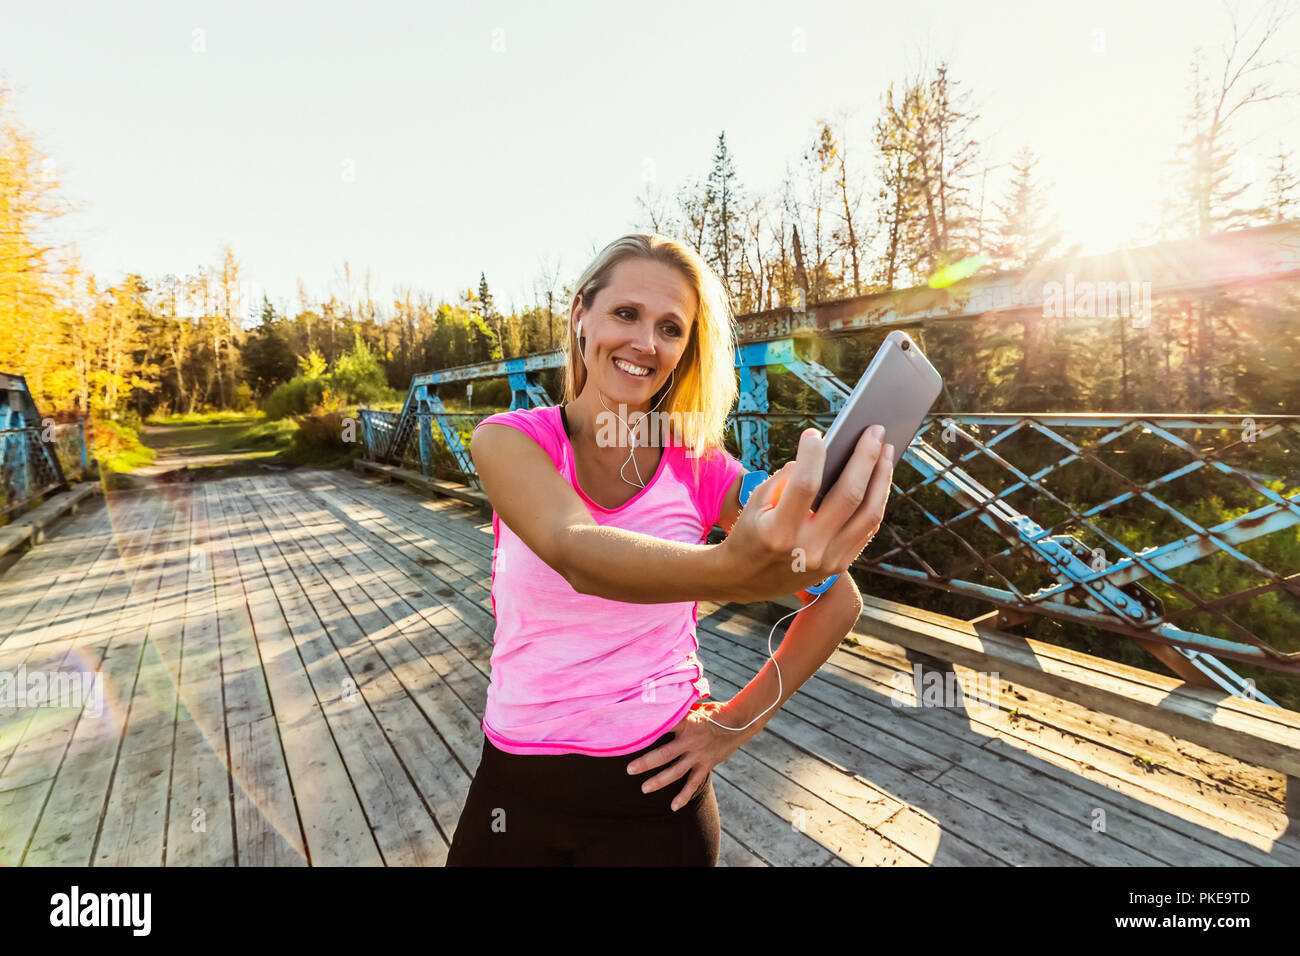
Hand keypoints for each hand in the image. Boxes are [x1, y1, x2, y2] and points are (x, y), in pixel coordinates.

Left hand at [625, 700, 746, 811]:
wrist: (739, 723)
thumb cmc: (712, 713)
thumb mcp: (696, 707)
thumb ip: (679, 710)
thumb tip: (657, 704)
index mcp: (686, 722)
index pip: (663, 726)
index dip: (647, 729)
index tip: (629, 736)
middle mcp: (691, 740)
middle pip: (664, 754)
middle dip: (645, 763)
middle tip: (629, 770)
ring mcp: (699, 755)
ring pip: (676, 772)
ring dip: (659, 781)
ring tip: (644, 788)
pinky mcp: (706, 766)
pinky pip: (693, 783)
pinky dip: (684, 796)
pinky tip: (674, 806)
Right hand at [720, 426, 894, 603]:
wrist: (745, 580)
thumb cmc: (750, 533)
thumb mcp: (756, 504)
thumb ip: (786, 479)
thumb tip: (821, 455)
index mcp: (778, 531)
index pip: (805, 484)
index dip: (813, 454)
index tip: (815, 434)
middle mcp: (808, 549)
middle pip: (849, 495)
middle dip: (866, 457)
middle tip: (876, 430)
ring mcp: (828, 561)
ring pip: (869, 514)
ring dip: (881, 478)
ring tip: (887, 451)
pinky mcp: (839, 565)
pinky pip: (867, 529)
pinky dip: (875, 500)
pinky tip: (878, 478)